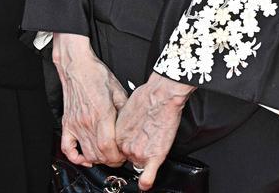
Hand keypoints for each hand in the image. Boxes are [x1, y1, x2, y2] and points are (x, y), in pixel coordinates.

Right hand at [53, 33, 127, 167]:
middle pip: (99, 154)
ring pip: (86, 154)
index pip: (109, 147)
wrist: (77, 65)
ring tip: (106, 155)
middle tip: (118, 156)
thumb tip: (132, 126)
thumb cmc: (96, 75)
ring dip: (98, 160)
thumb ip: (125, 110)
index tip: (124, 154)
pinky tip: (84, 157)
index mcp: (102, 113)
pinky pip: (67, 148)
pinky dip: (75, 157)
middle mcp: (87, 121)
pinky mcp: (67, 123)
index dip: (118, 157)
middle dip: (111, 160)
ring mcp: (76, 124)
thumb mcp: (118, 90)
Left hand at [115, 72, 195, 190]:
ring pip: (138, 164)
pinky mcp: (154, 156)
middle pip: (127, 157)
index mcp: (117, 135)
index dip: (124, 146)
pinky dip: (146, 182)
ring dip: (143, 159)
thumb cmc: (145, 97)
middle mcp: (125, 146)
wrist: (161, 95)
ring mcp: (139, 153)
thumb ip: (121, 125)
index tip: (129, 142)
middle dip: (134, 150)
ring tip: (151, 142)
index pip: (117, 150)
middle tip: (144, 137)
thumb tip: (123, 129)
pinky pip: (147, 177)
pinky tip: (145, 184)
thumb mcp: (124, 109)